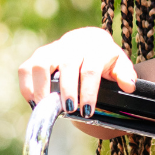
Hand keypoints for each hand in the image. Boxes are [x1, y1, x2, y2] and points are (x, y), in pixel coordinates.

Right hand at [18, 27, 137, 115]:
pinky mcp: (39, 55)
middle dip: (67, 90)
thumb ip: (125, 75)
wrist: (89, 42)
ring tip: (46, 108)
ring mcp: (53, 48)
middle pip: (67, 65)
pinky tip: (34, 103)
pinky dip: (26, 86)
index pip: (91, 69)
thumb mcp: (120, 65)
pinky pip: (26, 68)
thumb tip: (128, 86)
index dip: (88, 91)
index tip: (86, 112)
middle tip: (69, 111)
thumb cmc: (105, 60)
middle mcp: (73, 44)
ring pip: (41, 63)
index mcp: (96, 47)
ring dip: (42, 87)